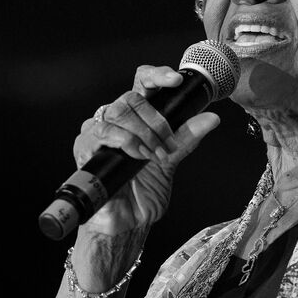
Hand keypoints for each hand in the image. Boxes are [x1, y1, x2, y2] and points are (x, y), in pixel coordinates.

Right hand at [72, 65, 220, 237]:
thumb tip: (211, 118)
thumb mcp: (171, 160)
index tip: (175, 81)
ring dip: (141, 133)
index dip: (157, 75)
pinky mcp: (85, 146)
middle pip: (130, 97)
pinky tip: (135, 155)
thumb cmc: (144, 191)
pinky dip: (125, 141)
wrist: (127, 221)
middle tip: (166, 143)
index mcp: (136, 117)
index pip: (142, 83)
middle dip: (154, 119)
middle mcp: (116, 120)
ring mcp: (98, 131)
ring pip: (117, 112)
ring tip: (152, 155)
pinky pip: (102, 131)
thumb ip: (187, 137)